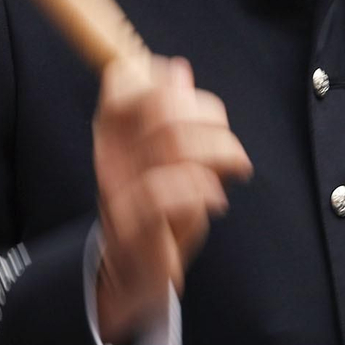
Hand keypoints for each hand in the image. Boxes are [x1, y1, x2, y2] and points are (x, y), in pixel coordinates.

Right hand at [93, 54, 251, 344]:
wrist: (132, 274)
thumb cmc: (155, 209)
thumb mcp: (162, 157)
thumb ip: (168, 114)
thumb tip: (178, 70)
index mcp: (113, 133)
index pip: (122, 82)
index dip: (163, 80)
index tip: (192, 101)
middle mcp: (110, 156)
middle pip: (161, 107)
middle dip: (210, 119)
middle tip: (228, 145)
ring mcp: (118, 191)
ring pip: (173, 144)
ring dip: (219, 153)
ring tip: (234, 169)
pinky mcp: (133, 226)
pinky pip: (166, 193)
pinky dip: (203, 190)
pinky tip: (216, 200)